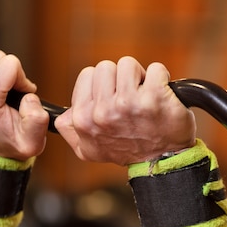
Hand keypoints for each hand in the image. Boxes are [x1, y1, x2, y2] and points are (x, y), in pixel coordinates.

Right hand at [55, 56, 195, 164]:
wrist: (163, 161)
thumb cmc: (128, 151)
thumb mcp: (90, 149)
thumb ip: (70, 130)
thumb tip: (64, 113)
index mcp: (84, 119)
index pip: (88, 75)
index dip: (104, 84)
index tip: (114, 98)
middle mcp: (103, 112)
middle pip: (106, 67)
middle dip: (120, 79)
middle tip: (131, 97)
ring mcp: (129, 103)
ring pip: (128, 64)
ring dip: (140, 77)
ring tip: (145, 96)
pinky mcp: (155, 97)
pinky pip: (156, 69)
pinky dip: (162, 78)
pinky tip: (162, 96)